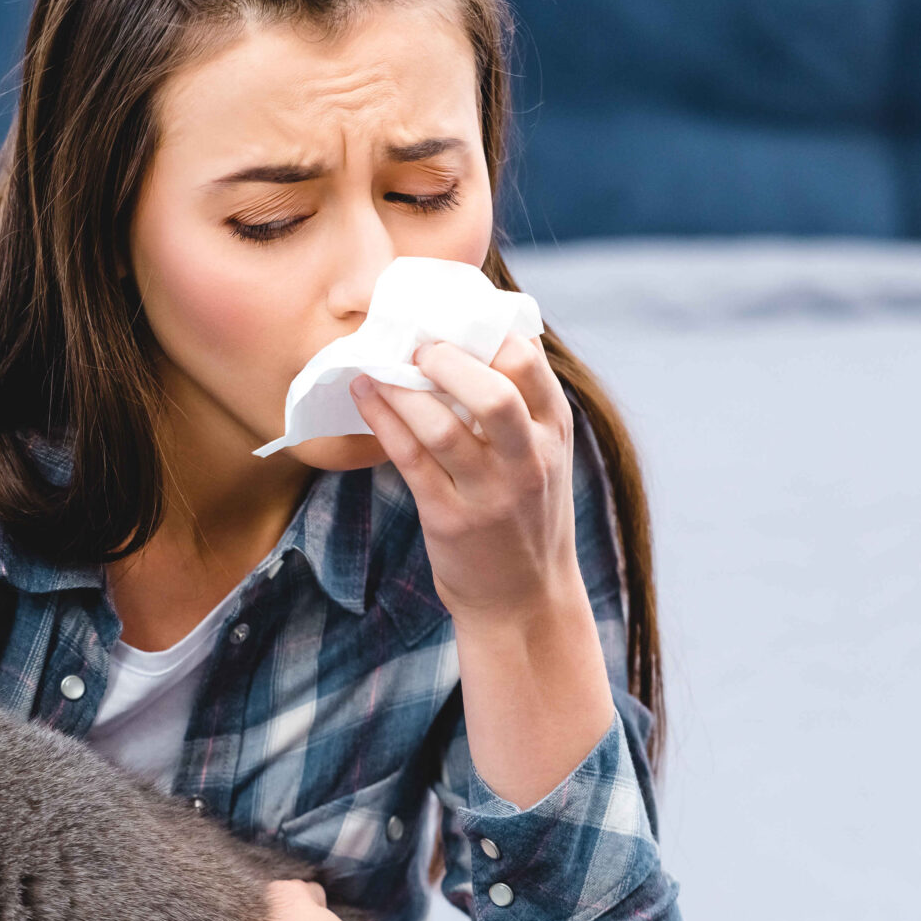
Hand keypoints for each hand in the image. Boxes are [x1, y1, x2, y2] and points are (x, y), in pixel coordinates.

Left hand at [347, 334, 583, 626]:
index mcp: (556, 433)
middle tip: (416, 346)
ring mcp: (490, 494)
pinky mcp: (450, 520)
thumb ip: (521, 407)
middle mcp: (529, 461)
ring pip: (442, 428)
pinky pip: (410, 460)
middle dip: (447, 361)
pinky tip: (365, 396)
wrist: (523, 600)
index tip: (452, 320)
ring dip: (401, 391)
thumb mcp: (543, 457)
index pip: (529, 364)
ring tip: (376, 366)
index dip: (487, 333)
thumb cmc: (525, 514)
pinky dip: (383, 421)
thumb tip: (474, 338)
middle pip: (493, 394)